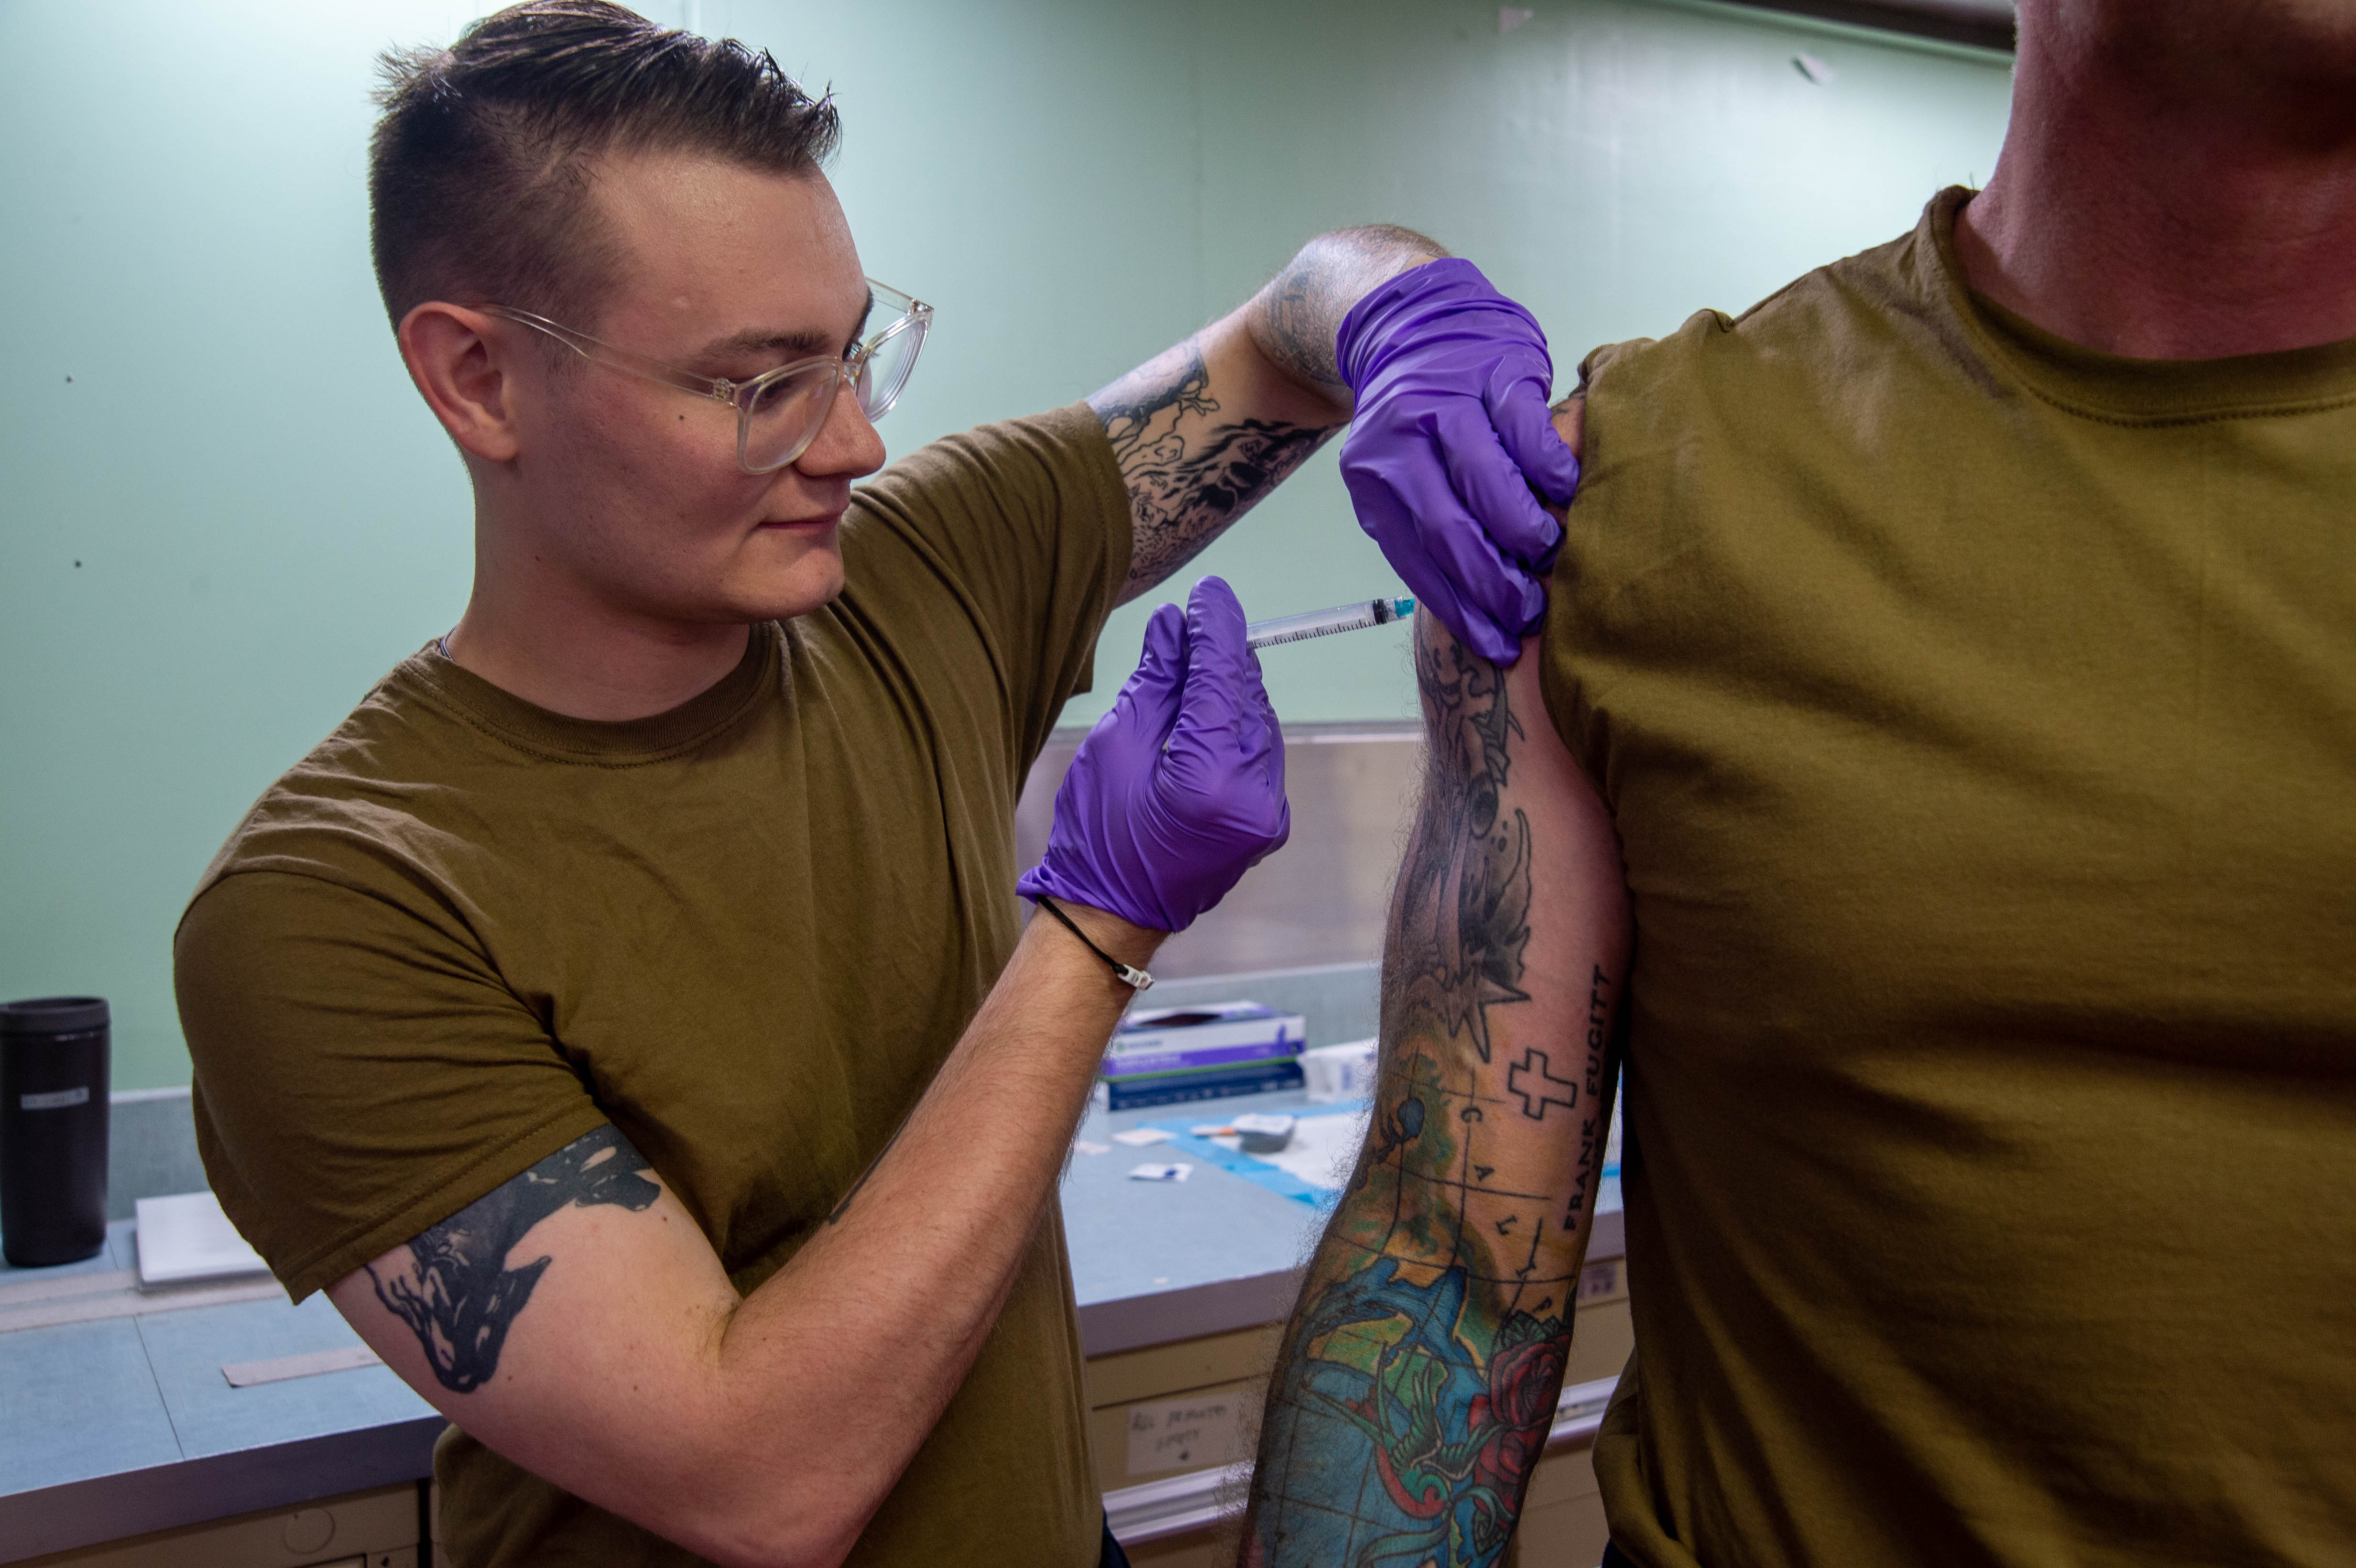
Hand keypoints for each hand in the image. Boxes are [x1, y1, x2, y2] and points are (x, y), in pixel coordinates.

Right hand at [1018, 577, 1289, 931]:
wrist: (1111, 917)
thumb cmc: (1098, 837)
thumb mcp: (1116, 746)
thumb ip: (1156, 682)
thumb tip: (1176, 626)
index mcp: (1211, 780)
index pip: (1223, 680)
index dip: (1216, 628)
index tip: (1208, 592)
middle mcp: (1254, 799)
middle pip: (1248, 697)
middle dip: (1222, 654)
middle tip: (1193, 620)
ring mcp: (1267, 814)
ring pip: (1260, 721)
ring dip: (1231, 687)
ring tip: (1195, 660)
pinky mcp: (1266, 822)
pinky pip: (1261, 752)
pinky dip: (1237, 723)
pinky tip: (1209, 707)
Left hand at [1336, 258, 1580, 664]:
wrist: (1412, 322)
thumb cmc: (1418, 421)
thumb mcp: (1398, 476)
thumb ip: (1424, 529)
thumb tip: (1477, 608)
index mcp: (1373, 478)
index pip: (1416, 560)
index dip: (1461, 608)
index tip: (1498, 645)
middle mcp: (1400, 440)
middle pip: (1450, 530)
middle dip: (1495, 583)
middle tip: (1531, 612)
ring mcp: (1446, 401)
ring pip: (1488, 483)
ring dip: (1524, 531)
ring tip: (1548, 557)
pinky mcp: (1493, 371)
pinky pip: (1525, 431)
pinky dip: (1548, 469)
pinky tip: (1565, 492)